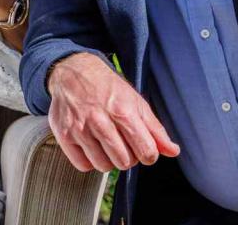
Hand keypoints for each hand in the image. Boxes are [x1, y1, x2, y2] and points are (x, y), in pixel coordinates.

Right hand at [48, 52, 179, 172]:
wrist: (73, 72)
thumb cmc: (108, 88)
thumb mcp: (135, 101)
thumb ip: (155, 129)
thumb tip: (173, 151)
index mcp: (123, 111)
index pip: (146, 151)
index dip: (148, 154)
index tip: (143, 148)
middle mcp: (100, 120)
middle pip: (125, 162)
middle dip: (128, 157)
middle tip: (123, 144)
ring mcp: (80, 128)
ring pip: (103, 166)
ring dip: (108, 160)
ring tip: (106, 144)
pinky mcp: (64, 134)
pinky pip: (82, 165)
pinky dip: (89, 161)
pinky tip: (91, 146)